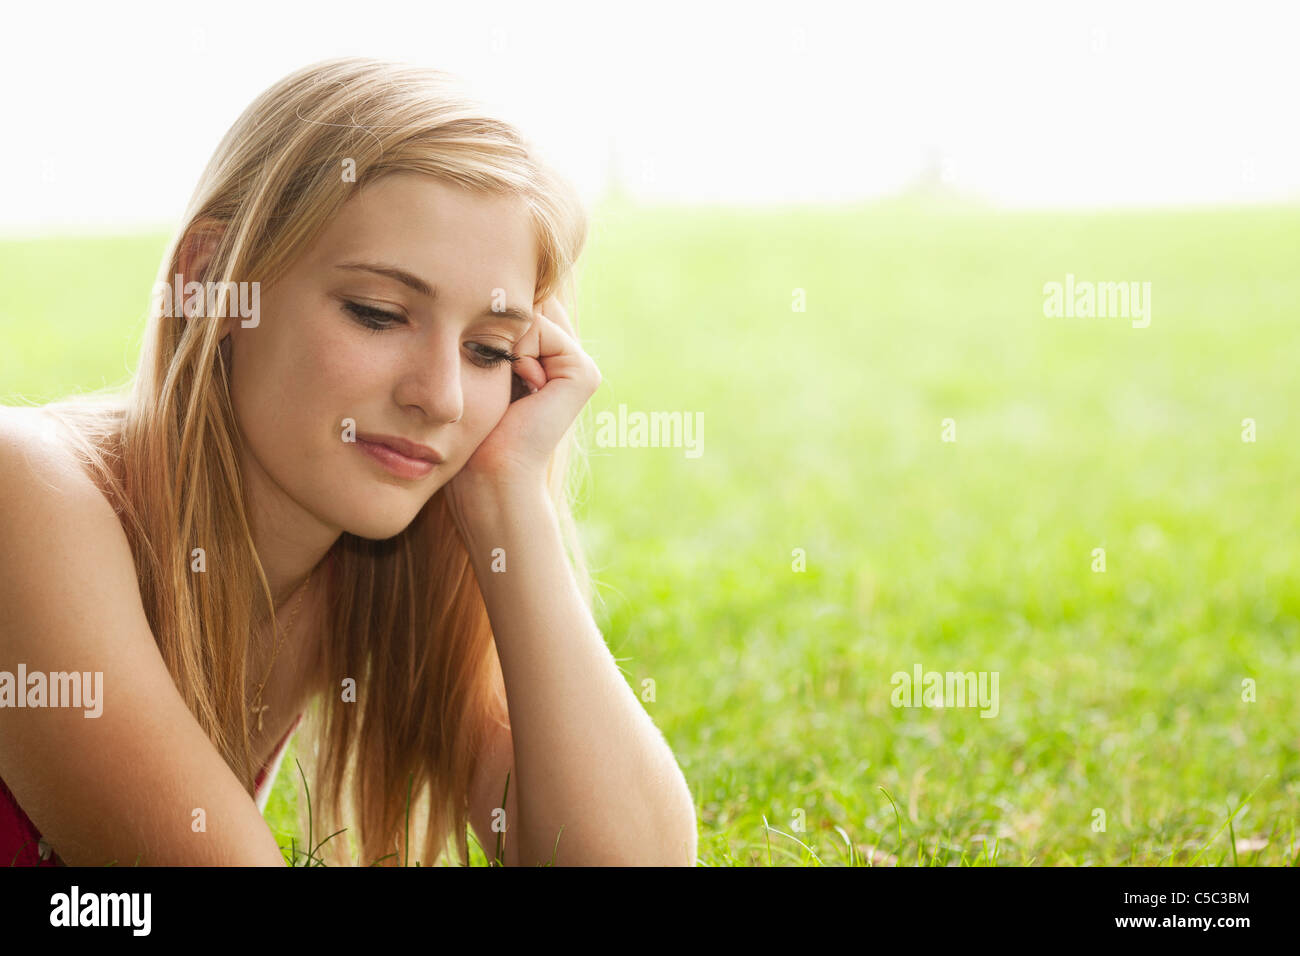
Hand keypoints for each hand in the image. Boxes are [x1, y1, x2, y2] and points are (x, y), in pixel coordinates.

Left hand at [446, 294, 600, 501]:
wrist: (489, 474)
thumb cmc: (471, 431)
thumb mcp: (476, 369)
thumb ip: (490, 328)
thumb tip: (487, 280)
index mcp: (542, 359)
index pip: (514, 308)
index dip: (489, 319)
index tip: (478, 361)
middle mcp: (563, 359)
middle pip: (523, 307)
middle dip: (499, 327)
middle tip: (496, 377)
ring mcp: (578, 365)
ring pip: (529, 315)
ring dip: (505, 342)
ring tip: (509, 386)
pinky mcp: (583, 372)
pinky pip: (542, 328)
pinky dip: (520, 352)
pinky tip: (521, 385)